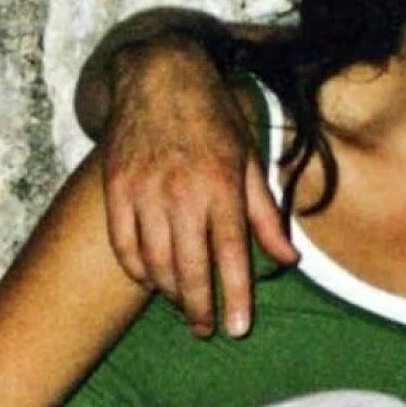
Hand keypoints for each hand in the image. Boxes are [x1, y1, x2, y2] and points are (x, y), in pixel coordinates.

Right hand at [100, 38, 296, 336]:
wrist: (160, 76)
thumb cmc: (214, 119)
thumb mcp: (249, 160)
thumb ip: (266, 215)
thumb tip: (290, 260)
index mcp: (222, 186)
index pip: (232, 254)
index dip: (235, 296)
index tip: (237, 328)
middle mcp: (183, 192)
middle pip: (190, 268)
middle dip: (200, 308)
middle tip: (207, 330)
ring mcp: (144, 191)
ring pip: (155, 263)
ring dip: (170, 293)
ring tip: (184, 306)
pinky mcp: (116, 189)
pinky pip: (123, 246)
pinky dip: (136, 271)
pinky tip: (151, 281)